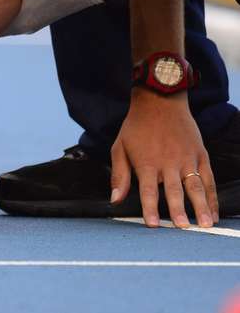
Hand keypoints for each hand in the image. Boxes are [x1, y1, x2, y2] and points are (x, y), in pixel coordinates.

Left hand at [110, 90, 218, 227]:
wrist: (159, 101)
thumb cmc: (136, 127)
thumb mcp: (120, 147)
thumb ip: (119, 175)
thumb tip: (114, 200)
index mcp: (147, 163)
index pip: (148, 190)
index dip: (150, 208)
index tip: (153, 225)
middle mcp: (168, 163)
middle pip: (174, 190)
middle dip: (178, 210)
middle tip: (183, 227)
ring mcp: (187, 159)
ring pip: (196, 186)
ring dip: (202, 206)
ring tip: (206, 224)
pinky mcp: (200, 155)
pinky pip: (208, 178)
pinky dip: (213, 196)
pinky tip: (214, 212)